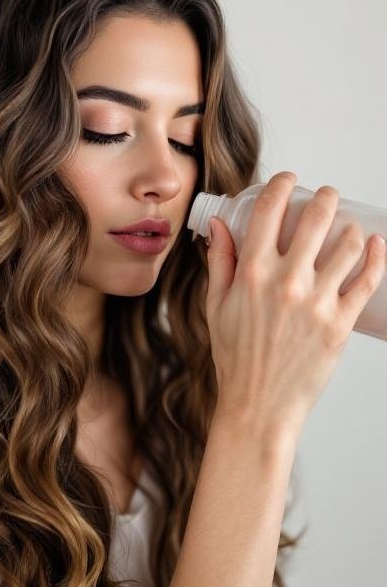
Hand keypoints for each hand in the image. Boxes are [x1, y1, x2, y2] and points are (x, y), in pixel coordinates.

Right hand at [205, 171, 385, 433]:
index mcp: (251, 272)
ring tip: (349, 227)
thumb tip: (220, 225)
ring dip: (350, 227)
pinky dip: (376, 257)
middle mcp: (286, 281)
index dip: (282, 185)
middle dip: (324, 197)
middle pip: (315, 218)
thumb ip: (219, 262)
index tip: (289, 181)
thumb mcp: (216, 306)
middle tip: (327, 197)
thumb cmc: (236, 358)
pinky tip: (376, 245)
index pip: (269, 209)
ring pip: (347, 245)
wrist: (258, 405)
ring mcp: (317, 302)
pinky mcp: (340, 323)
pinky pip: (367, 280)